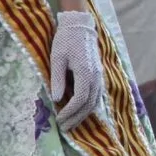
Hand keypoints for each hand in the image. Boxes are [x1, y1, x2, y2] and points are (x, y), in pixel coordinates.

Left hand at [48, 10, 105, 130]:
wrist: (80, 27)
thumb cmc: (65, 41)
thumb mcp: (57, 58)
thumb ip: (57, 79)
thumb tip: (56, 99)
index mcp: (85, 72)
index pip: (80, 99)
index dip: (70, 112)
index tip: (59, 119)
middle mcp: (96, 77)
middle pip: (89, 104)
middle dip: (76, 118)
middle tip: (64, 128)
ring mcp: (99, 77)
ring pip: (95, 102)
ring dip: (83, 115)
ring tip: (71, 124)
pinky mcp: (99, 76)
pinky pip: (97, 96)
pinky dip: (89, 107)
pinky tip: (81, 112)